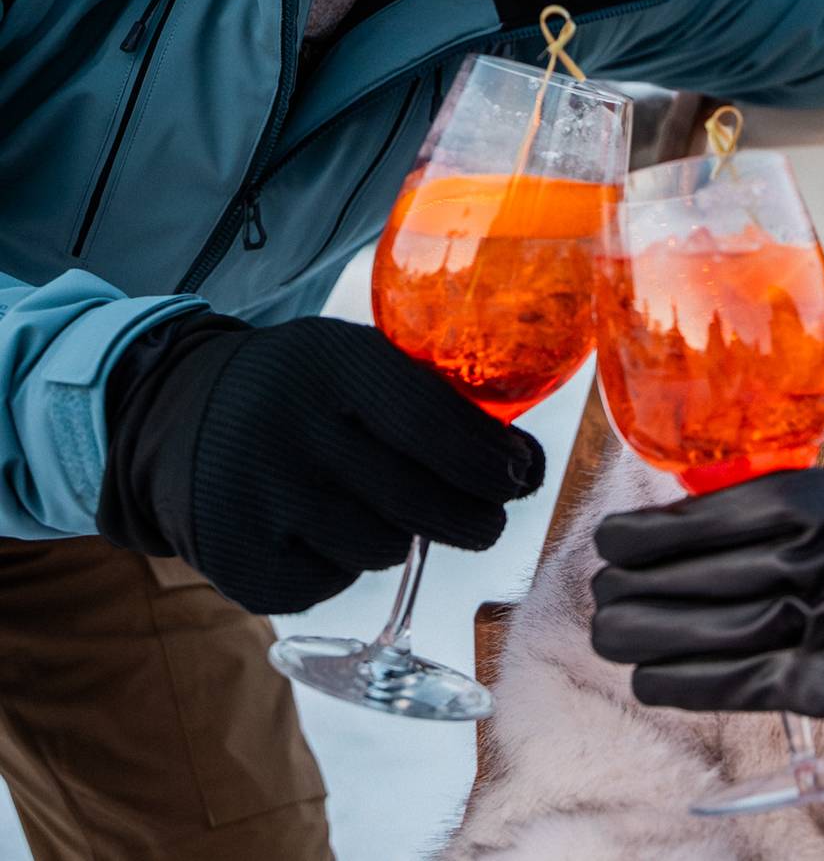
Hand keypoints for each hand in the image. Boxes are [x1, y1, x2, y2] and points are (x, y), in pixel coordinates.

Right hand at [97, 314, 543, 613]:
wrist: (176, 413)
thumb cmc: (303, 387)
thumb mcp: (358, 359)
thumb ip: (435, 400)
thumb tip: (527, 467)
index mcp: (334, 364)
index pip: (434, 424)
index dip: (489, 460)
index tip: (519, 475)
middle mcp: (291, 429)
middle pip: (418, 500)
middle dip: (474, 518)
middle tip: (487, 518)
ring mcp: (257, 499)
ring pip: (382, 549)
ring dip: (402, 537)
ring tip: (381, 508)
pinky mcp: (236, 561)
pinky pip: (332, 585)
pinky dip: (343, 567)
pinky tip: (323, 531)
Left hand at [592, 468, 823, 750]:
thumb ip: (784, 513)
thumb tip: (674, 528)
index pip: (738, 510)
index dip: (666, 530)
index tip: (611, 541)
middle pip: (728, 571)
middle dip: (650, 585)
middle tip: (598, 595)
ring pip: (736, 626)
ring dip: (662, 636)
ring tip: (610, 636)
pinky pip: (762, 682)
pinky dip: (700, 683)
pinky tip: (655, 681)